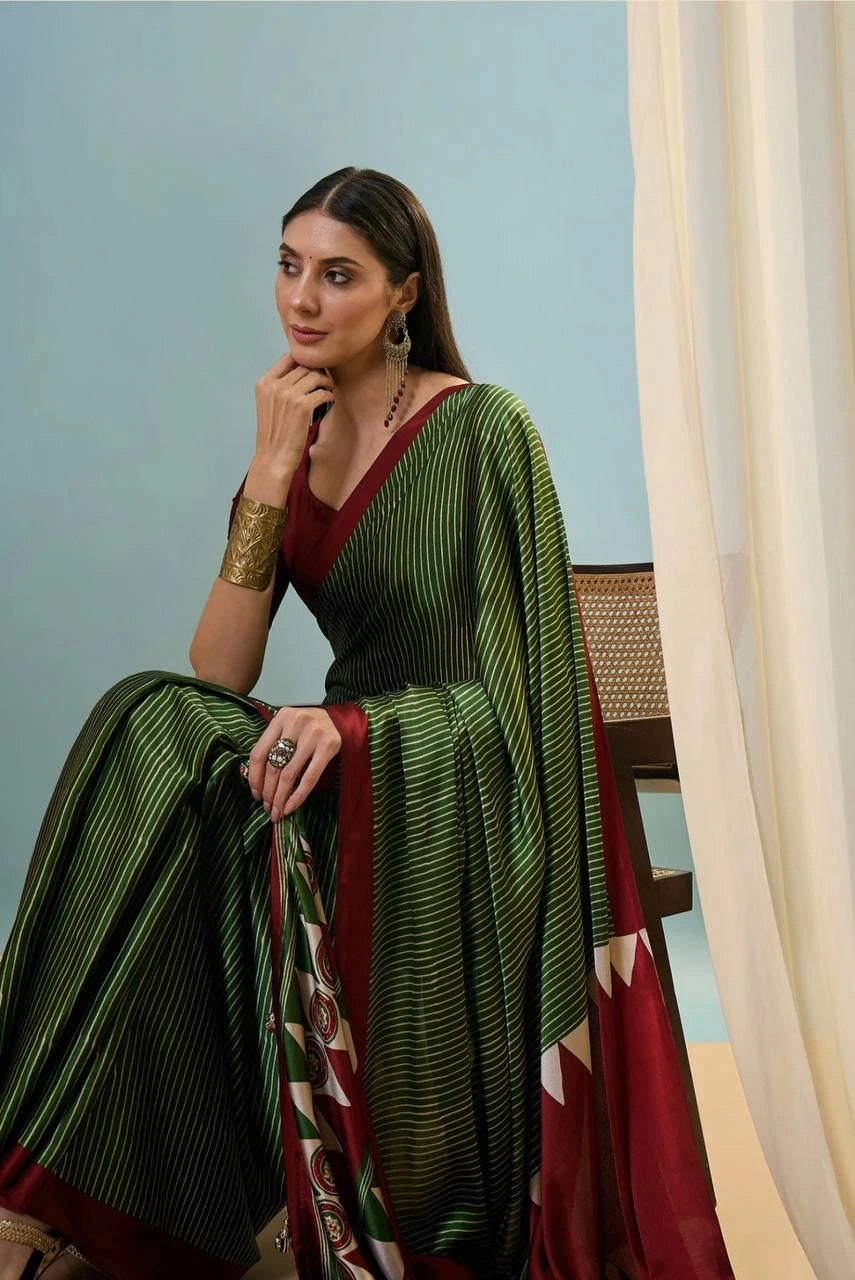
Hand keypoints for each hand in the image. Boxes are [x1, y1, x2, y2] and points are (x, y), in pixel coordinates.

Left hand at [248, 705, 341, 821]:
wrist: (341, 720)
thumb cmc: (309, 727)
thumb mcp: (289, 728)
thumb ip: (274, 745)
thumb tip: (258, 782)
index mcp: (281, 717)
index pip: (259, 753)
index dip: (254, 778)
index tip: (255, 794)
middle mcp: (296, 723)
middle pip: (273, 765)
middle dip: (268, 792)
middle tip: (267, 808)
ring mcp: (313, 734)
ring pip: (289, 774)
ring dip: (280, 797)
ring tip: (278, 811)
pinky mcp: (328, 745)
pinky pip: (309, 778)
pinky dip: (298, 796)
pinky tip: (291, 807)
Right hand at [253, 353, 335, 478]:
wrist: (273, 458)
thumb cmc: (274, 435)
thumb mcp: (268, 405)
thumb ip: (279, 387)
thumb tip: (301, 371)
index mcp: (264, 383)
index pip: (288, 358)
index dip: (303, 362)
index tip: (312, 371)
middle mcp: (274, 386)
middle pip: (303, 366)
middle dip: (317, 372)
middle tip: (324, 381)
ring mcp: (288, 394)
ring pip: (315, 376)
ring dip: (325, 382)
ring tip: (328, 389)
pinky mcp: (302, 406)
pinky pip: (323, 392)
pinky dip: (329, 395)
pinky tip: (330, 400)